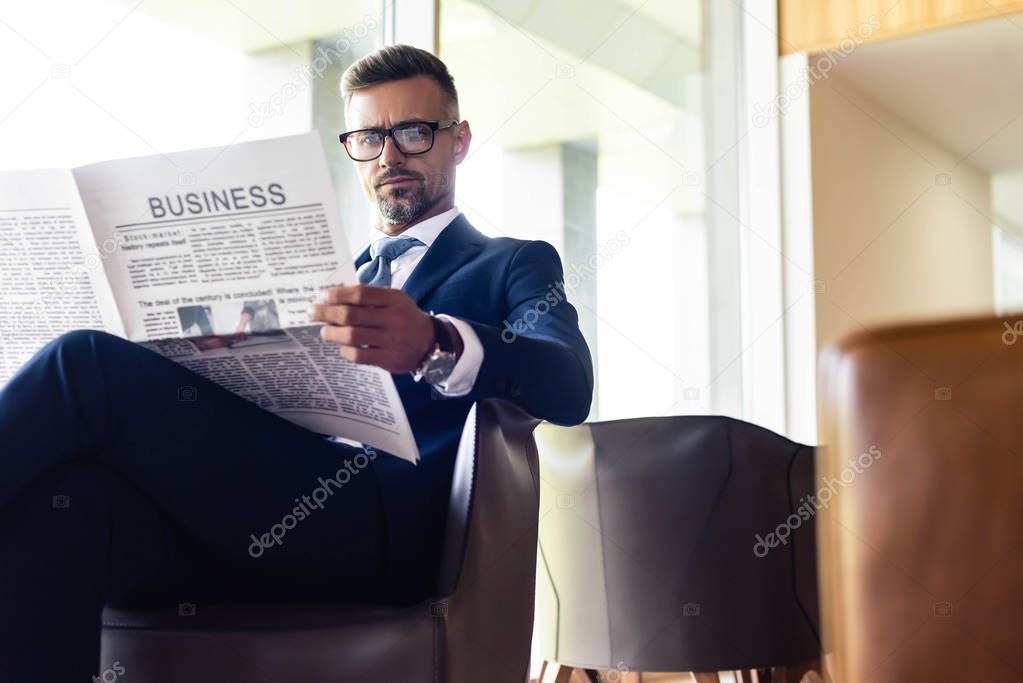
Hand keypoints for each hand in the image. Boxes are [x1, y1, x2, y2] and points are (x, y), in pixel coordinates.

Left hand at [308, 285, 435, 372]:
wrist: (430, 342)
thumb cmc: (404, 317)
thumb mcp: (394, 300)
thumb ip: (369, 297)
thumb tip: (333, 297)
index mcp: (393, 300)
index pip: (359, 294)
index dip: (336, 294)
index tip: (321, 297)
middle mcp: (393, 319)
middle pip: (351, 315)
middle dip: (326, 313)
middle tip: (312, 313)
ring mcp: (392, 341)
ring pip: (352, 336)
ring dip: (332, 333)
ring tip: (325, 332)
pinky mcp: (390, 360)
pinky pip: (359, 356)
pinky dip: (345, 351)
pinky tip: (342, 347)